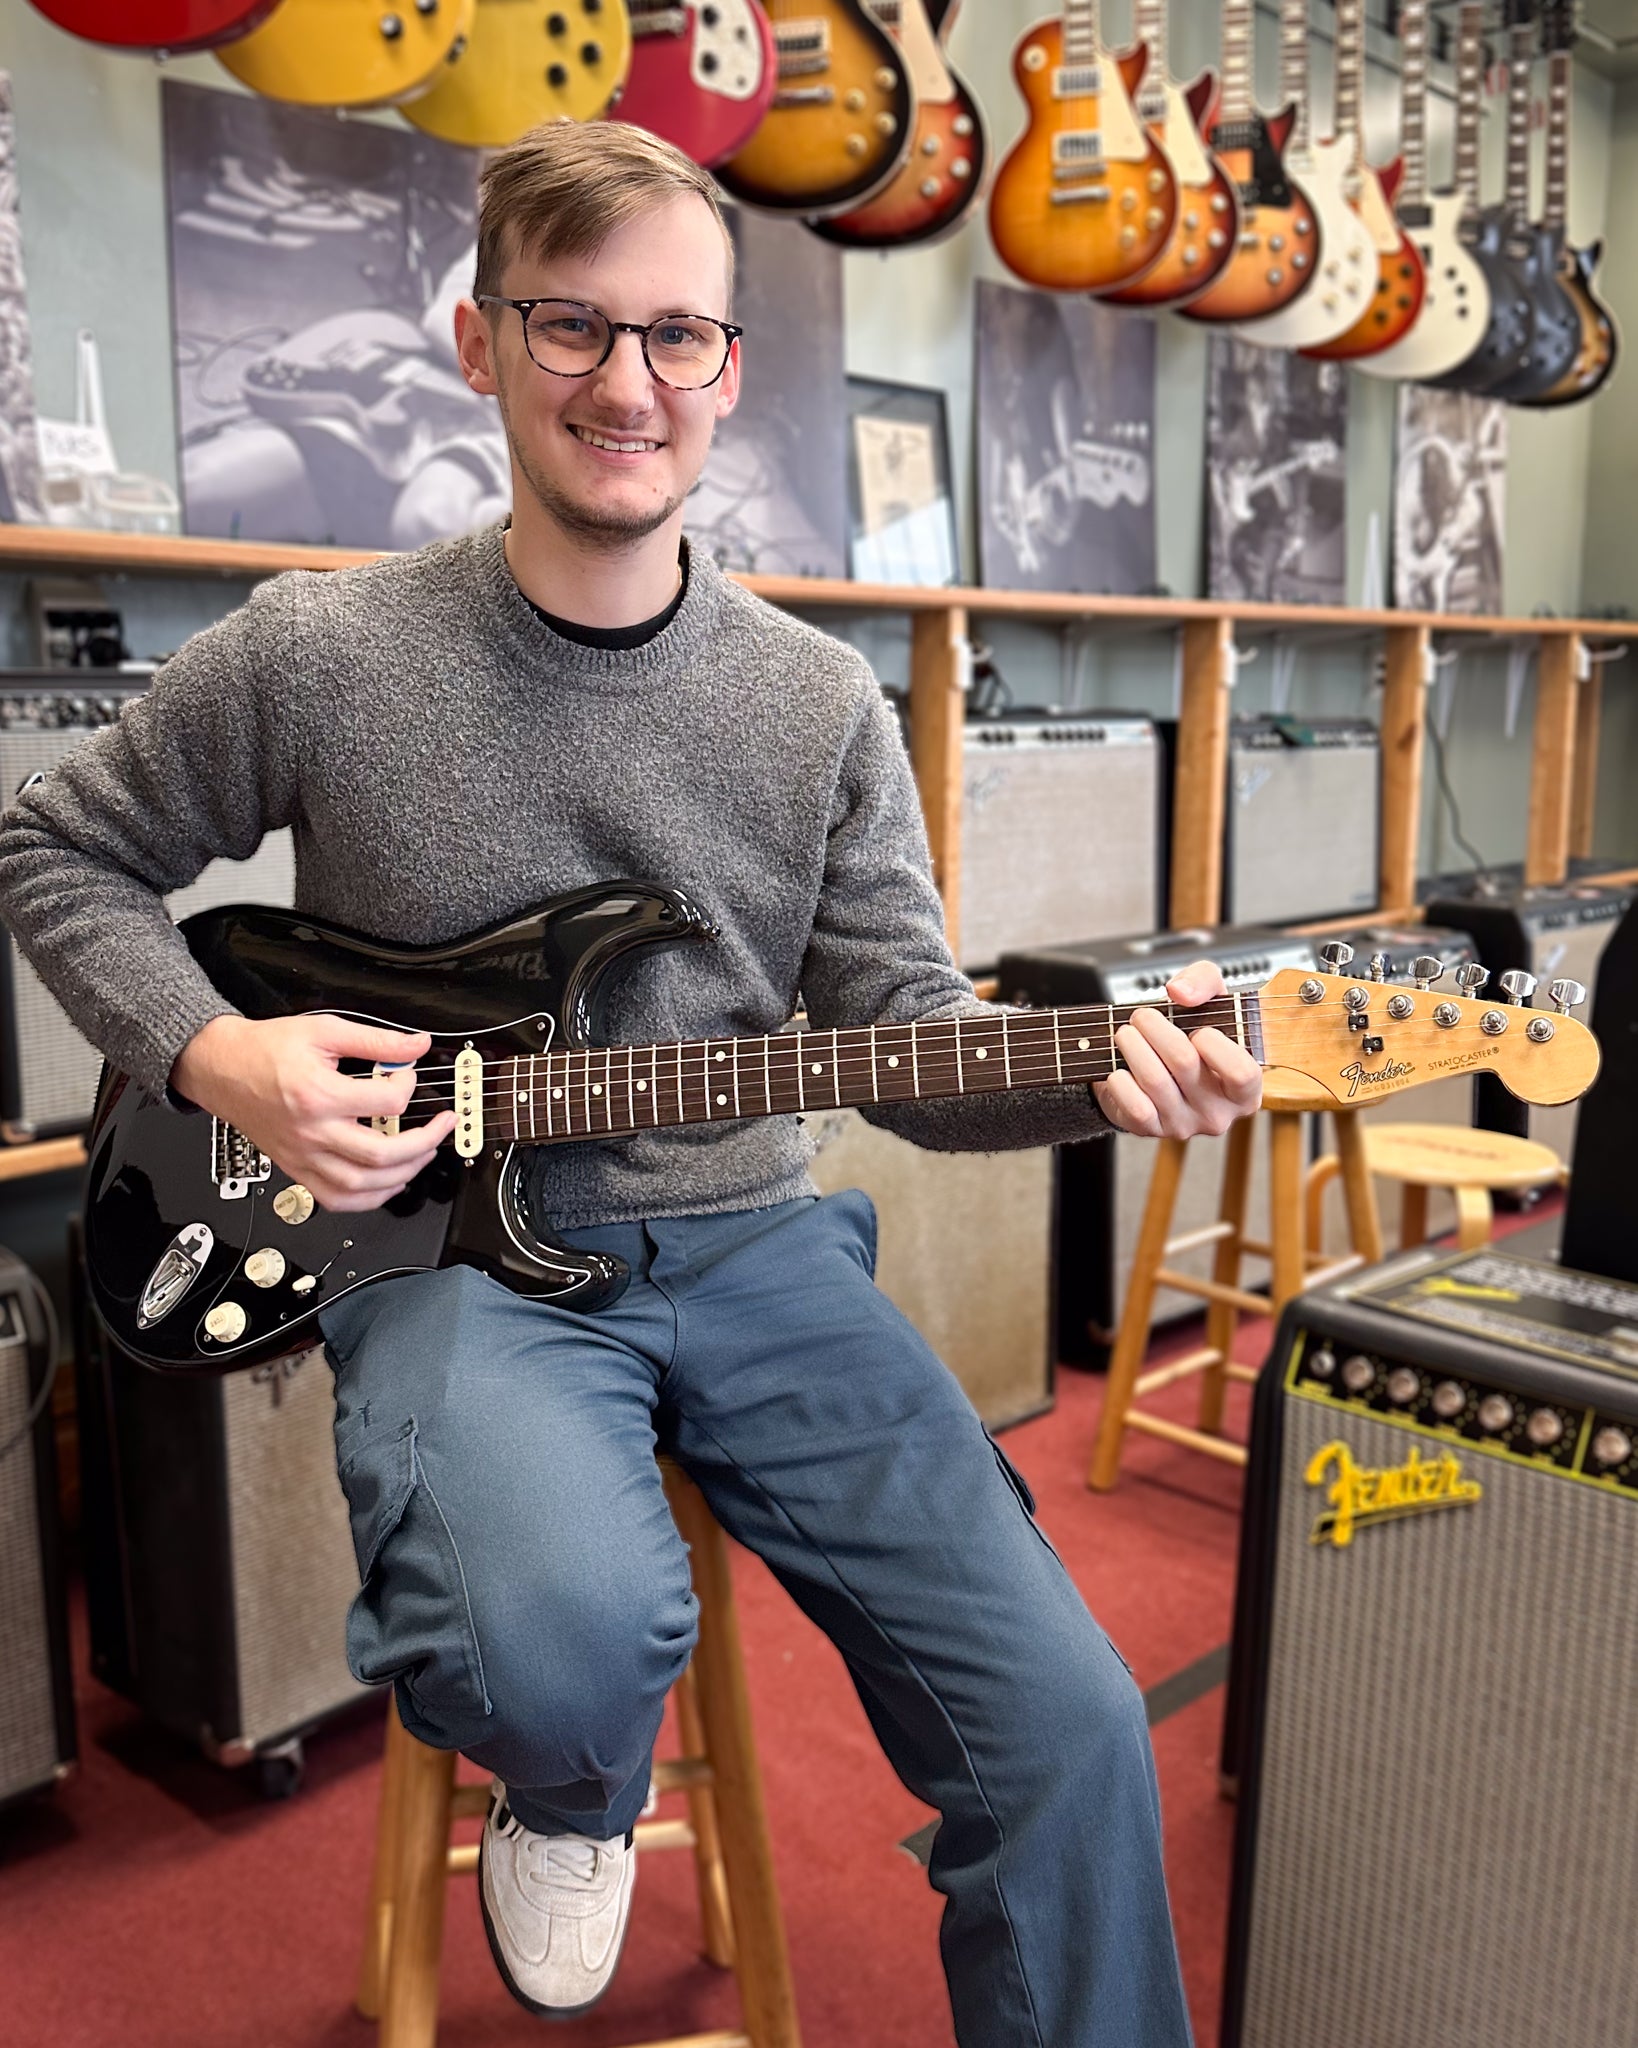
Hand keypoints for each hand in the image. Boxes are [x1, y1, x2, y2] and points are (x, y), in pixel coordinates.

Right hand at [171, 1012, 457, 1212]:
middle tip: (441, 1126)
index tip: (408, 1076)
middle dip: (424, 1142)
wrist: (221, 1068)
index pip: (386, 1103)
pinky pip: (336, 1200)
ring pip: (362, 1187)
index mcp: (319, 1095)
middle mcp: (311, 1132)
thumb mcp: (324, 1031)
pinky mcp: (296, 1169)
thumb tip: (416, 1046)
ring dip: (403, 1175)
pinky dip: (369, 1199)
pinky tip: (387, 1183)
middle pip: (381, 1155)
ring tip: (422, 1154)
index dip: (408, 1087)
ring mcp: (303, 1157)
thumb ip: (376, 1040)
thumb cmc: (266, 1050)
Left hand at [1093, 961, 1262, 1139]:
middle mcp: (1218, 1113)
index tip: (1197, 1030)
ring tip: (1125, 1032)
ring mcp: (1184, 1125)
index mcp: (1245, 1090)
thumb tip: (1180, 993)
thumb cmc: (1194, 1033)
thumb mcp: (1210, 997)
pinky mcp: (1151, 1130)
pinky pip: (1134, 1106)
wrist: (1160, 1065)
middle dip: (1156, 1029)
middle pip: (1184, 1063)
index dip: (1215, 1045)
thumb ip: (1204, 981)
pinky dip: (1120, 1082)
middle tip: (1142, 1016)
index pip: (1242, 1073)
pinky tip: (1119, 1068)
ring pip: (1154, 1080)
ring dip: (1132, 1046)